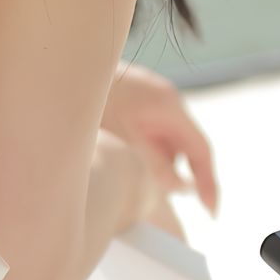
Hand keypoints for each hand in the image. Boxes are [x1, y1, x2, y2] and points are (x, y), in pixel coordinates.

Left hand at [99, 62, 219, 232]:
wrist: (69, 69)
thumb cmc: (96, 99)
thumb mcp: (126, 136)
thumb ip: (155, 163)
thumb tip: (180, 189)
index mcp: (170, 107)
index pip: (201, 150)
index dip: (208, 181)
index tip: (210, 209)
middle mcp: (169, 103)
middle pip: (188, 148)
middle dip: (188, 177)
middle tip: (192, 209)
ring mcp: (154, 103)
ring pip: (170, 144)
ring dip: (166, 167)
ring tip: (150, 189)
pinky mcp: (140, 106)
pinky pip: (154, 137)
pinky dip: (151, 156)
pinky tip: (133, 166)